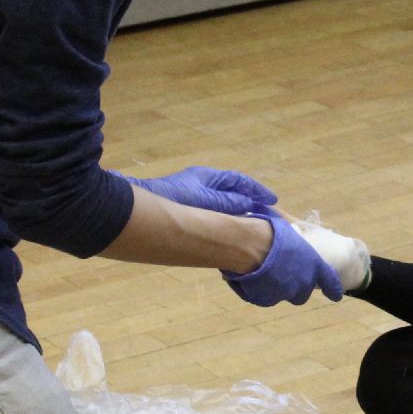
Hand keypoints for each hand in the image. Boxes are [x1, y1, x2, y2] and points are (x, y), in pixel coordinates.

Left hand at [129, 166, 278, 216]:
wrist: (139, 212)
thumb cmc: (173, 201)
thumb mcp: (205, 200)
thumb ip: (228, 202)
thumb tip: (248, 203)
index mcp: (208, 178)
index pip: (239, 181)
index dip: (258, 191)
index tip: (274, 202)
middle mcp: (203, 186)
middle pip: (234, 194)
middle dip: (253, 204)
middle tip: (271, 218)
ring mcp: (195, 199)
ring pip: (226, 207)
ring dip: (241, 216)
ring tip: (257, 228)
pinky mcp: (189, 214)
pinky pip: (215, 216)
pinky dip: (227, 223)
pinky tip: (233, 235)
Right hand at [223, 214, 343, 306]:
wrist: (248, 244)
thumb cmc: (269, 232)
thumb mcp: (290, 232)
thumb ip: (295, 245)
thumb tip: (293, 237)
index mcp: (314, 264)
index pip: (328, 280)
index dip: (332, 289)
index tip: (336, 296)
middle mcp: (303, 282)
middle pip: (302, 294)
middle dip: (295, 287)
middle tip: (282, 273)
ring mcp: (285, 293)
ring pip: (282, 295)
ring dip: (276, 287)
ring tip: (261, 270)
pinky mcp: (267, 300)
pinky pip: (265, 297)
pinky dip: (260, 289)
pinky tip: (251, 276)